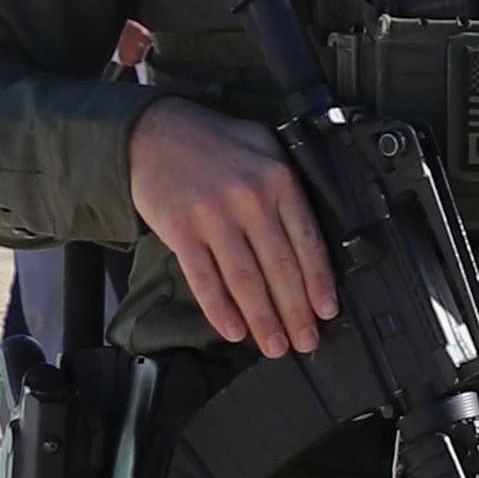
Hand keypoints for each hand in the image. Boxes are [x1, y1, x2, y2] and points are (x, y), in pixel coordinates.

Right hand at [127, 95, 335, 357]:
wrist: (152, 131)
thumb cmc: (212, 142)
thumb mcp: (263, 147)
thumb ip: (289, 186)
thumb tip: (313, 235)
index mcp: (278, 180)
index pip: (308, 241)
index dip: (319, 283)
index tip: (326, 311)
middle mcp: (250, 199)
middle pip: (281, 267)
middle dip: (296, 312)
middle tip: (306, 341)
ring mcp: (214, 216)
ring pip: (246, 279)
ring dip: (263, 319)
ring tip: (275, 346)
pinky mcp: (181, 229)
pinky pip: (205, 278)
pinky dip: (220, 309)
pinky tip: (233, 330)